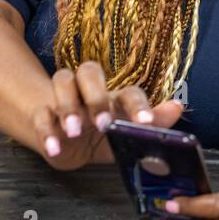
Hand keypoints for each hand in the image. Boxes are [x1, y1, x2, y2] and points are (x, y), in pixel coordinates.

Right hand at [30, 61, 183, 170]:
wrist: (68, 147)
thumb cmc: (102, 137)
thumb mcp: (124, 136)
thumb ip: (151, 125)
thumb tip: (177, 108)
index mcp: (115, 97)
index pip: (129, 91)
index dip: (139, 105)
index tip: (146, 122)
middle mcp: (89, 90)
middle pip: (90, 72)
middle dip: (97, 95)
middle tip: (103, 124)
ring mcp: (64, 98)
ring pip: (62, 80)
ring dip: (68, 106)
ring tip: (74, 132)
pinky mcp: (43, 113)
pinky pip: (41, 113)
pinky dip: (45, 130)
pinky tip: (53, 148)